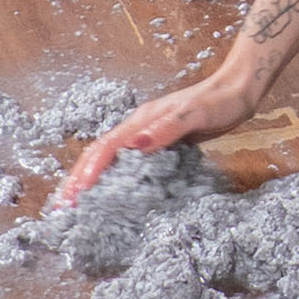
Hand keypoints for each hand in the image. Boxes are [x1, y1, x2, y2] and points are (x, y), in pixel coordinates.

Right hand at [51, 52, 272, 202]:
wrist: (237, 89)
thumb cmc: (219, 102)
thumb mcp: (195, 114)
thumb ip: (166, 128)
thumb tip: (134, 145)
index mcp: (141, 121)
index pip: (105, 149)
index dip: (88, 173)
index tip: (74, 198)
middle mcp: (138, 128)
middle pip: (98, 154)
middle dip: (77, 180)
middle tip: (61, 209)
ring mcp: (147, 135)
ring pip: (108, 158)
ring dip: (88, 180)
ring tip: (75, 205)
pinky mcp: (158, 143)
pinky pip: (126, 163)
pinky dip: (111, 178)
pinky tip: (111, 193)